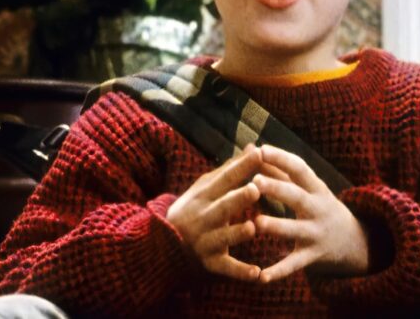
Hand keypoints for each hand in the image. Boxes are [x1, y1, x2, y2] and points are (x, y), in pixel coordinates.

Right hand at [166, 145, 262, 280]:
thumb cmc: (192, 211)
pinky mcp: (209, 264)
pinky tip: (257, 274)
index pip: (224, 179)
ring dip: (237, 233)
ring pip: (222, 238)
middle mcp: (202, 218)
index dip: (240, 167)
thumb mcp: (204, 188)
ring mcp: (204, 242)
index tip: (258, 153)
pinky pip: (226, 268)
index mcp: (202, 197)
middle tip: (255, 189)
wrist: (161, 248)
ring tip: (252, 228)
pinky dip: (241, 272)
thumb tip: (252, 147)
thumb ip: (229, 170)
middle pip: (221, 207)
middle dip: (237, 199)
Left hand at [252, 145, 368, 282]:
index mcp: (316, 188)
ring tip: (257, 223)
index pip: (300, 169)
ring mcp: (316, 233)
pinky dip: (279, 271)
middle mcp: (318, 209)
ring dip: (276, 226)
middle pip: (297, 197)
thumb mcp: (308, 188)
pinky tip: (261, 277)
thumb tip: (252, 149)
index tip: (261, 149)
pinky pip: (294, 264)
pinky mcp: (312, 256)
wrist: (352, 241)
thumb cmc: (318, 206)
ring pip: (295, 230)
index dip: (281, 158)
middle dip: (277, 188)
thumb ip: (281, 171)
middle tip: (255, 181)